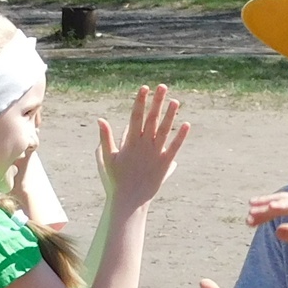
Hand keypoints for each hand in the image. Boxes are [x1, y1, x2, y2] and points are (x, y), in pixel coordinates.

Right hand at [97, 83, 189, 205]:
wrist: (129, 201)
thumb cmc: (115, 180)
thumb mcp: (107, 158)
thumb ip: (105, 138)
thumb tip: (100, 119)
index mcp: (129, 142)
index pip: (135, 116)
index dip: (140, 101)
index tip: (144, 88)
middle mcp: (143, 146)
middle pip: (151, 119)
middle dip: (156, 102)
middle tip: (162, 86)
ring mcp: (155, 154)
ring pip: (164, 130)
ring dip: (170, 115)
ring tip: (175, 101)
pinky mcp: (165, 164)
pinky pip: (174, 148)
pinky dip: (180, 137)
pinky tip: (186, 125)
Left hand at [245, 188, 287, 256]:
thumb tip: (276, 231)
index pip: (283, 204)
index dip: (266, 210)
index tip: (252, 218)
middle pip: (281, 200)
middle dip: (263, 207)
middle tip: (247, 214)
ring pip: (285, 201)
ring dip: (267, 207)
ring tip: (252, 213)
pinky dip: (282, 206)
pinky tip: (270, 209)